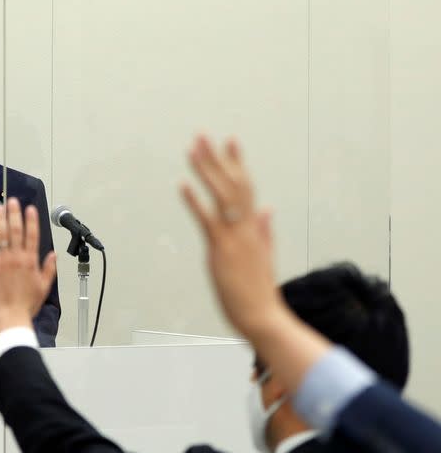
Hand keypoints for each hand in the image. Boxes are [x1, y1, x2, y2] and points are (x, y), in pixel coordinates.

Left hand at [0, 198, 56, 333]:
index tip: (30, 208)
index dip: (32, 220)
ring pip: (2, 235)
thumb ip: (49, 269)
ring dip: (0, 219)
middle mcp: (17, 258)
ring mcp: (3, 261)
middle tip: (13, 200)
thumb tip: (53, 255)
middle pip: (16, 230)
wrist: (11, 317)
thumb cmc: (27, 305)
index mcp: (31, 262)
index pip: (33, 235)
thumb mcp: (44, 287)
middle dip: (15, 214)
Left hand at [180, 136, 282, 336]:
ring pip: (221, 195)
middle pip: (232, 183)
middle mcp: (246, 226)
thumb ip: (266, 230)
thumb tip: (269, 209)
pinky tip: (183, 184)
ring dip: (206, 170)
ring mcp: (235, 236)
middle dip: (217, 158)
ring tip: (192, 149)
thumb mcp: (266, 256)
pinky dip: (194, 201)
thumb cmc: (260, 292)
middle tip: (203, 134)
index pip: (246, 187)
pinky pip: (207, 220)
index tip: (231, 140)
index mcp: (255, 227)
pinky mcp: (222, 250)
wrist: (264, 317)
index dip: (238, 163)